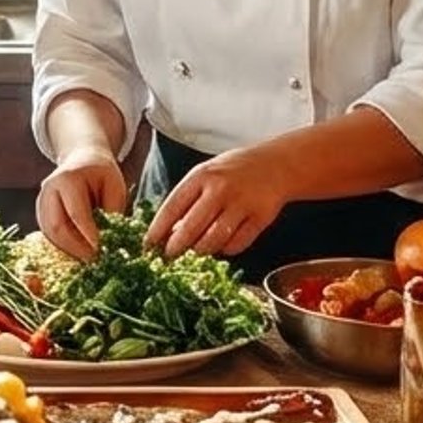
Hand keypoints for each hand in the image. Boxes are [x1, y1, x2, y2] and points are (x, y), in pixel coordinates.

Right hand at [35, 146, 127, 259]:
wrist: (83, 158)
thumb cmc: (101, 173)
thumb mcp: (115, 187)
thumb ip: (113, 213)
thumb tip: (110, 243)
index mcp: (67, 178)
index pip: (76, 214)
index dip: (89, 236)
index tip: (102, 252)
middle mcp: (48, 189)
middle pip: (57, 227)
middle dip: (77, 248)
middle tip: (96, 260)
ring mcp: (40, 201)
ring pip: (50, 234)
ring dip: (69, 249)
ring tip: (89, 257)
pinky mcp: (40, 212)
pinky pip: (48, 234)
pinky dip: (64, 245)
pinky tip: (79, 250)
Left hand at [145, 149, 288, 261]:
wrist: (275, 165)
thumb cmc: (232, 172)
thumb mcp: (205, 176)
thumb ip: (187, 200)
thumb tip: (168, 233)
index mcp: (201, 177)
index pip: (172, 207)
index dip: (157, 230)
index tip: (147, 246)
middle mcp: (220, 189)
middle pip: (191, 228)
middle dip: (176, 248)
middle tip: (169, 258)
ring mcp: (241, 203)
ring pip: (214, 240)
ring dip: (201, 251)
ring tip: (196, 251)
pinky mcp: (260, 217)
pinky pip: (237, 245)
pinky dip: (226, 250)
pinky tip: (223, 244)